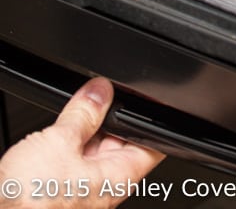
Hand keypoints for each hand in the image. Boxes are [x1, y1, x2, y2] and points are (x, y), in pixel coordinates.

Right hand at [0, 77, 163, 208]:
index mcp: (116, 179)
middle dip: (113, 118)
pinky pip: (73, 160)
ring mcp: (80, 190)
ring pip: (94, 150)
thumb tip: (100, 90)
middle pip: (121, 143)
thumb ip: (82, 114)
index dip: (153, 122)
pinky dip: (69, 143)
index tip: (151, 100)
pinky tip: (56, 133)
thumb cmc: (29, 202)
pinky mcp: (59, 190)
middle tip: (102, 93)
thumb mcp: (59, 143)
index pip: (151, 147)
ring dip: (87, 129)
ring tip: (76, 109)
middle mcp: (102, 188)